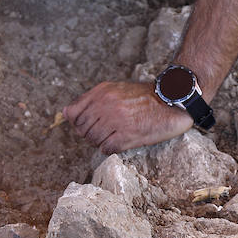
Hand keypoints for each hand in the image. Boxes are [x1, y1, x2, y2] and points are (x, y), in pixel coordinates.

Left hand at [63, 81, 194, 153]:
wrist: (171, 100)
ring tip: (112, 137)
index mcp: (101, 92)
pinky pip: (106, 148)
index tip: (87, 125)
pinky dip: (110, 148)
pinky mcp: (128, 135)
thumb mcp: (115, 89)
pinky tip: (119, 142)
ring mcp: (117, 120)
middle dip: (89, 134)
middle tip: (103, 133)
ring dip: (100, 142)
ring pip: (93, 140)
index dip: (77, 123)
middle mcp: (106, 104)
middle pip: (82, 129)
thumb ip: (90, 99)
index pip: (72, 113)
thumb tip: (66, 113)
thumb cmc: (143, 97)